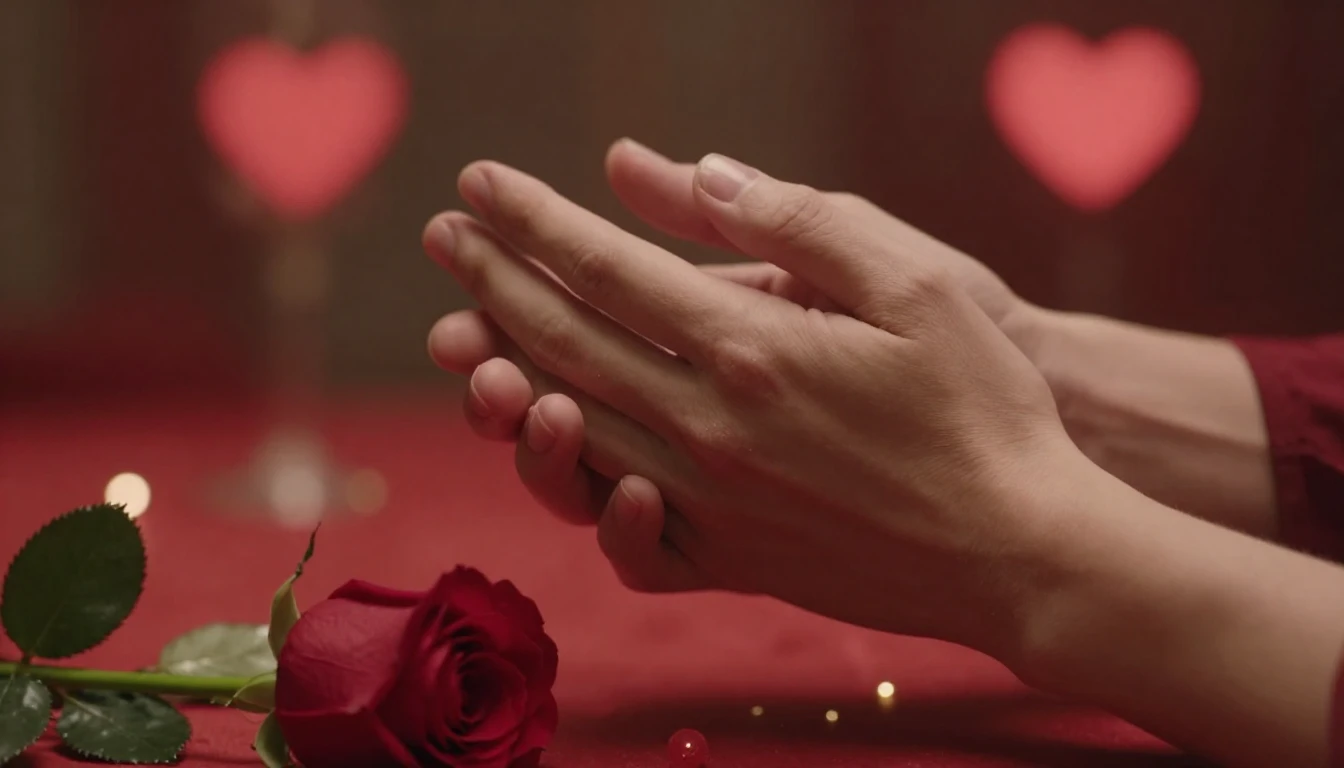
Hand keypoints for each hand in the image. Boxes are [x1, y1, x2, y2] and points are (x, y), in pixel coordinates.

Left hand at [422, 151, 1087, 654]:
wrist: (1020, 552)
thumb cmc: (985, 408)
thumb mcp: (916, 282)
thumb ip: (797, 220)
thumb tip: (693, 172)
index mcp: (751, 351)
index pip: (603, 271)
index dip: (531, 222)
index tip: (478, 184)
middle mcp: (708, 430)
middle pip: (564, 344)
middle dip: (494, 282)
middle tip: (445, 238)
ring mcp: (710, 505)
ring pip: (571, 430)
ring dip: (504, 373)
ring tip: (465, 334)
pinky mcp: (728, 562)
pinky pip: (620, 531)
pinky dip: (573, 485)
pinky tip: (558, 454)